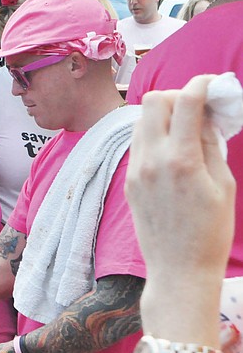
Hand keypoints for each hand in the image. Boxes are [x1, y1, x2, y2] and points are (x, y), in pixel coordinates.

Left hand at [126, 74, 235, 284]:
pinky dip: (154, 135)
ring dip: (162, 115)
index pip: (185, 102)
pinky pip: (137, 143)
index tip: (213, 84)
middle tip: (197, 108)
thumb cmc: (210, 231)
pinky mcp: (128, 180)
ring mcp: (135, 170)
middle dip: (177, 96)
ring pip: (139, 120)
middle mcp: (151, 159)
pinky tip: (173, 148)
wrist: (178, 269)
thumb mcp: (223, 185)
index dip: (201, 84)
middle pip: (152, 102)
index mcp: (180, 159)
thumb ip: (211, 144)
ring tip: (186, 129)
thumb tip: (206, 115)